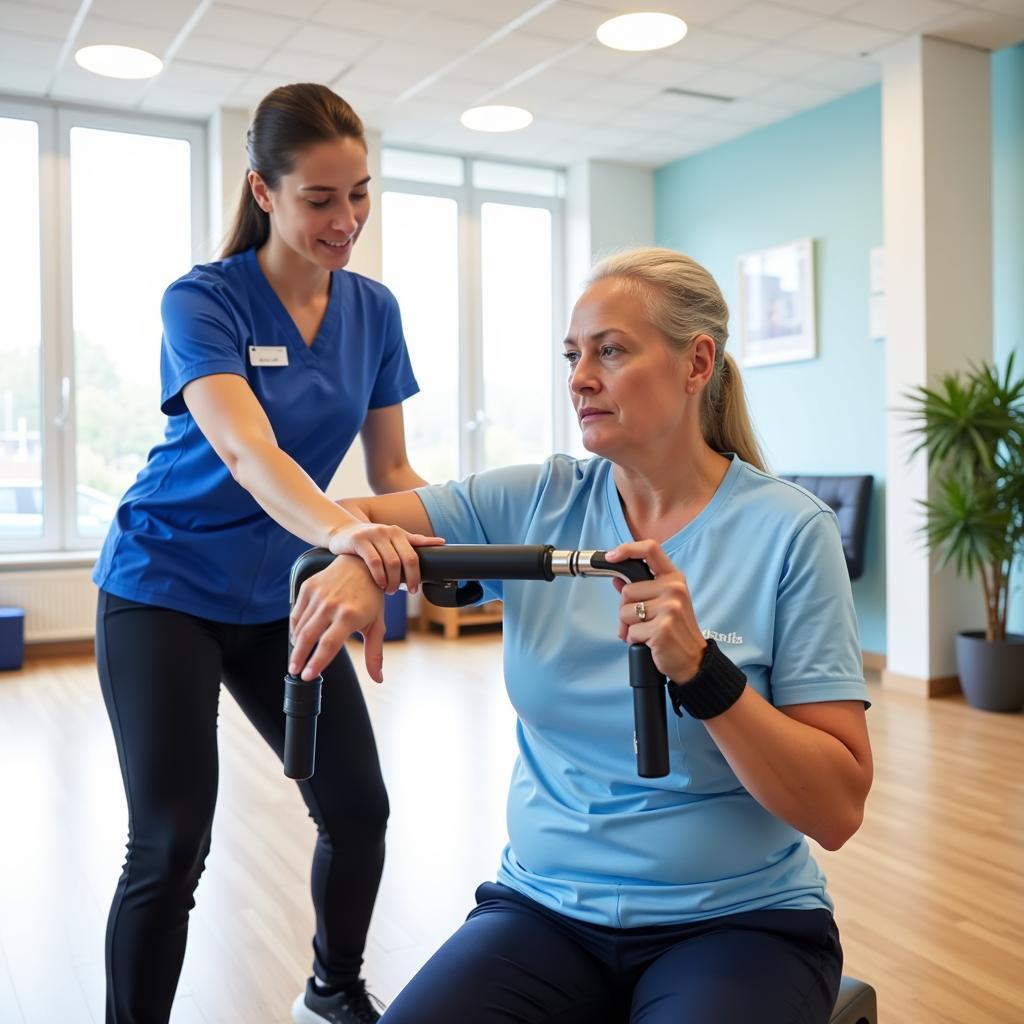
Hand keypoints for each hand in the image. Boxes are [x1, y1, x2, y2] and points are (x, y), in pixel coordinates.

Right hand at [289, 554, 386, 682]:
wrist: (360, 565)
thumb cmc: (371, 598)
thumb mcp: (377, 625)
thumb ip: (374, 653)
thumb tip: (378, 678)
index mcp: (350, 615)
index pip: (329, 644)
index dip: (316, 662)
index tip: (307, 676)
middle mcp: (332, 604)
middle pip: (308, 637)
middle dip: (298, 657)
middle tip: (295, 671)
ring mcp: (318, 594)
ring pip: (300, 627)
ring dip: (296, 645)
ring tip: (297, 657)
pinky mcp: (308, 587)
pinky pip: (296, 614)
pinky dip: (295, 628)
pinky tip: (299, 637)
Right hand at [327, 521, 443, 593]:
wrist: (341, 532)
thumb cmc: (370, 541)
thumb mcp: (392, 539)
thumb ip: (414, 541)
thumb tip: (442, 542)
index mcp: (398, 533)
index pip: (414, 555)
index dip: (417, 574)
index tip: (416, 588)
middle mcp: (388, 531)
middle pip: (405, 559)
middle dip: (408, 579)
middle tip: (405, 592)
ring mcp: (373, 534)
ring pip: (391, 562)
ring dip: (392, 581)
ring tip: (389, 590)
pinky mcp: (358, 540)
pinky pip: (374, 561)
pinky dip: (379, 576)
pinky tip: (378, 584)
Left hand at [605, 540, 707, 682]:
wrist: (694, 660)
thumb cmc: (677, 630)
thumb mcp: (664, 603)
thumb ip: (642, 589)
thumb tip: (617, 579)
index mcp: (674, 578)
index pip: (650, 549)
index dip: (627, 549)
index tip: (611, 556)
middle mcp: (674, 589)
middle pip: (627, 591)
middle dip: (626, 609)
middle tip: (641, 621)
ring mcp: (669, 608)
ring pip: (625, 612)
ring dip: (629, 626)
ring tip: (647, 632)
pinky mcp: (662, 628)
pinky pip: (631, 631)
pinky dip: (634, 639)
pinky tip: (649, 642)